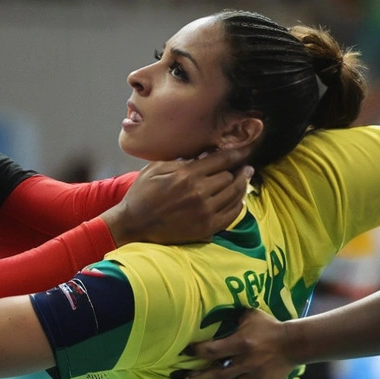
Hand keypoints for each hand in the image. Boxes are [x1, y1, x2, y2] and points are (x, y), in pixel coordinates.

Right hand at [103, 145, 253, 245]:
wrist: (133, 222)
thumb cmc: (143, 193)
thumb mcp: (158, 167)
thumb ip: (182, 160)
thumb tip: (204, 154)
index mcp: (188, 175)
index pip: (222, 160)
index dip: (237, 153)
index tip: (246, 150)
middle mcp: (199, 192)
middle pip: (230, 177)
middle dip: (238, 170)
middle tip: (244, 167)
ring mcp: (204, 212)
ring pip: (234, 195)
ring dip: (241, 186)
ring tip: (244, 179)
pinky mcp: (206, 228)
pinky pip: (231, 215)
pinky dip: (238, 205)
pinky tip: (239, 200)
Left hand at [181, 308, 297, 378]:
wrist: (293, 344)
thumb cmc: (270, 327)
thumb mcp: (251, 316)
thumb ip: (234, 317)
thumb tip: (218, 314)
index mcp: (240, 342)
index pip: (212, 349)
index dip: (196, 351)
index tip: (184, 352)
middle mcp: (244, 360)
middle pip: (216, 370)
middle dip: (199, 374)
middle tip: (185, 376)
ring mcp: (251, 373)